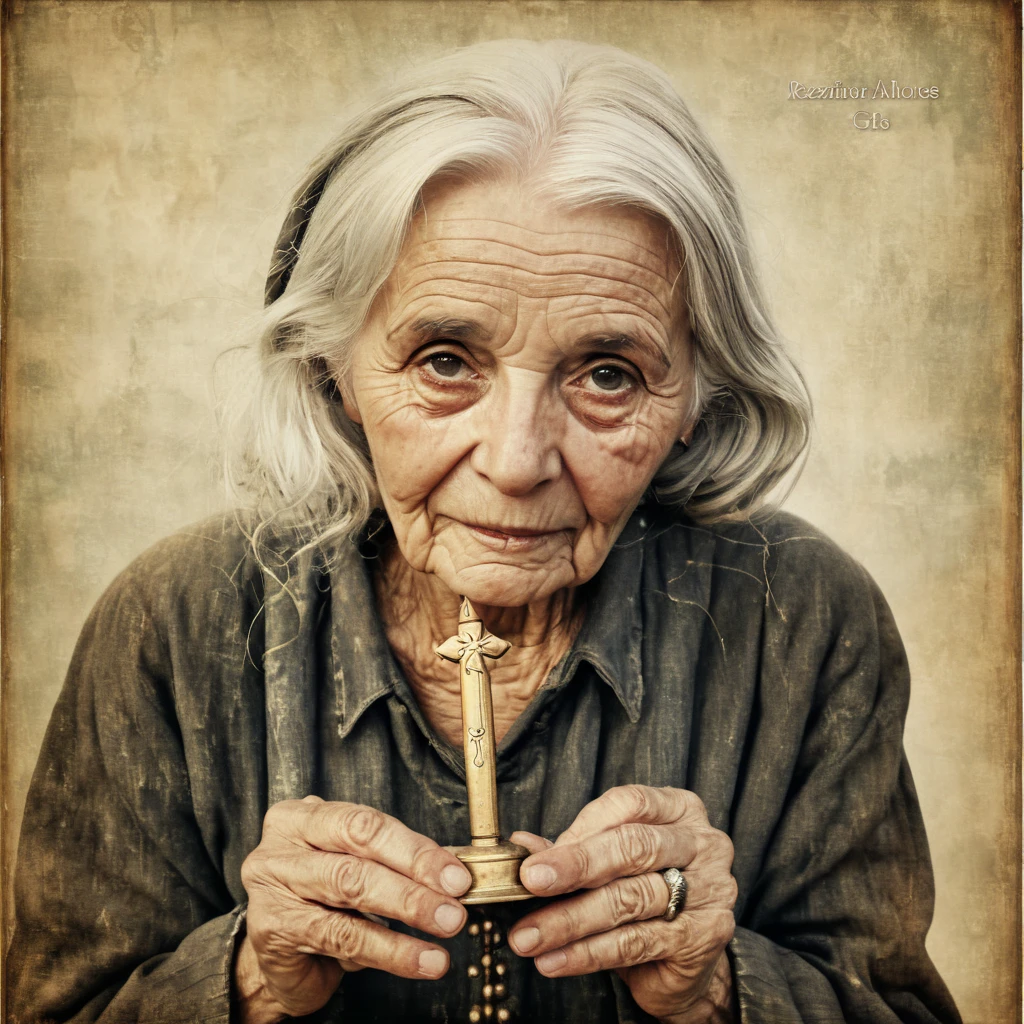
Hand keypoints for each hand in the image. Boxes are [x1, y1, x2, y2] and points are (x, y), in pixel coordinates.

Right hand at [235, 796, 472, 1023]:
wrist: (274, 958)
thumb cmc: (319, 902)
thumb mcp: (352, 870)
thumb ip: (390, 863)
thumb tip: (450, 873)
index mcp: (303, 816)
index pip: (366, 824)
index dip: (415, 848)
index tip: (456, 874)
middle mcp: (282, 843)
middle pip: (357, 852)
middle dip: (414, 874)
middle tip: (455, 898)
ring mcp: (273, 884)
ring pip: (350, 889)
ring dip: (409, 909)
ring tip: (446, 926)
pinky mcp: (274, 928)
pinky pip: (343, 937)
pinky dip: (391, 951)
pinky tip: (423, 960)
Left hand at [508, 785, 736, 1023]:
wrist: (686, 963)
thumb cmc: (645, 896)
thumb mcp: (611, 866)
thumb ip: (572, 850)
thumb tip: (523, 845)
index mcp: (680, 810)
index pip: (629, 804)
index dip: (582, 828)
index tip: (539, 856)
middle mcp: (703, 844)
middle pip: (634, 847)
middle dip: (576, 865)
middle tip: (531, 882)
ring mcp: (710, 890)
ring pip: (630, 898)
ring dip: (571, 919)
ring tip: (530, 936)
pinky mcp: (703, 937)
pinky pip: (636, 943)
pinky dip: (588, 953)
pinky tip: (556, 959)